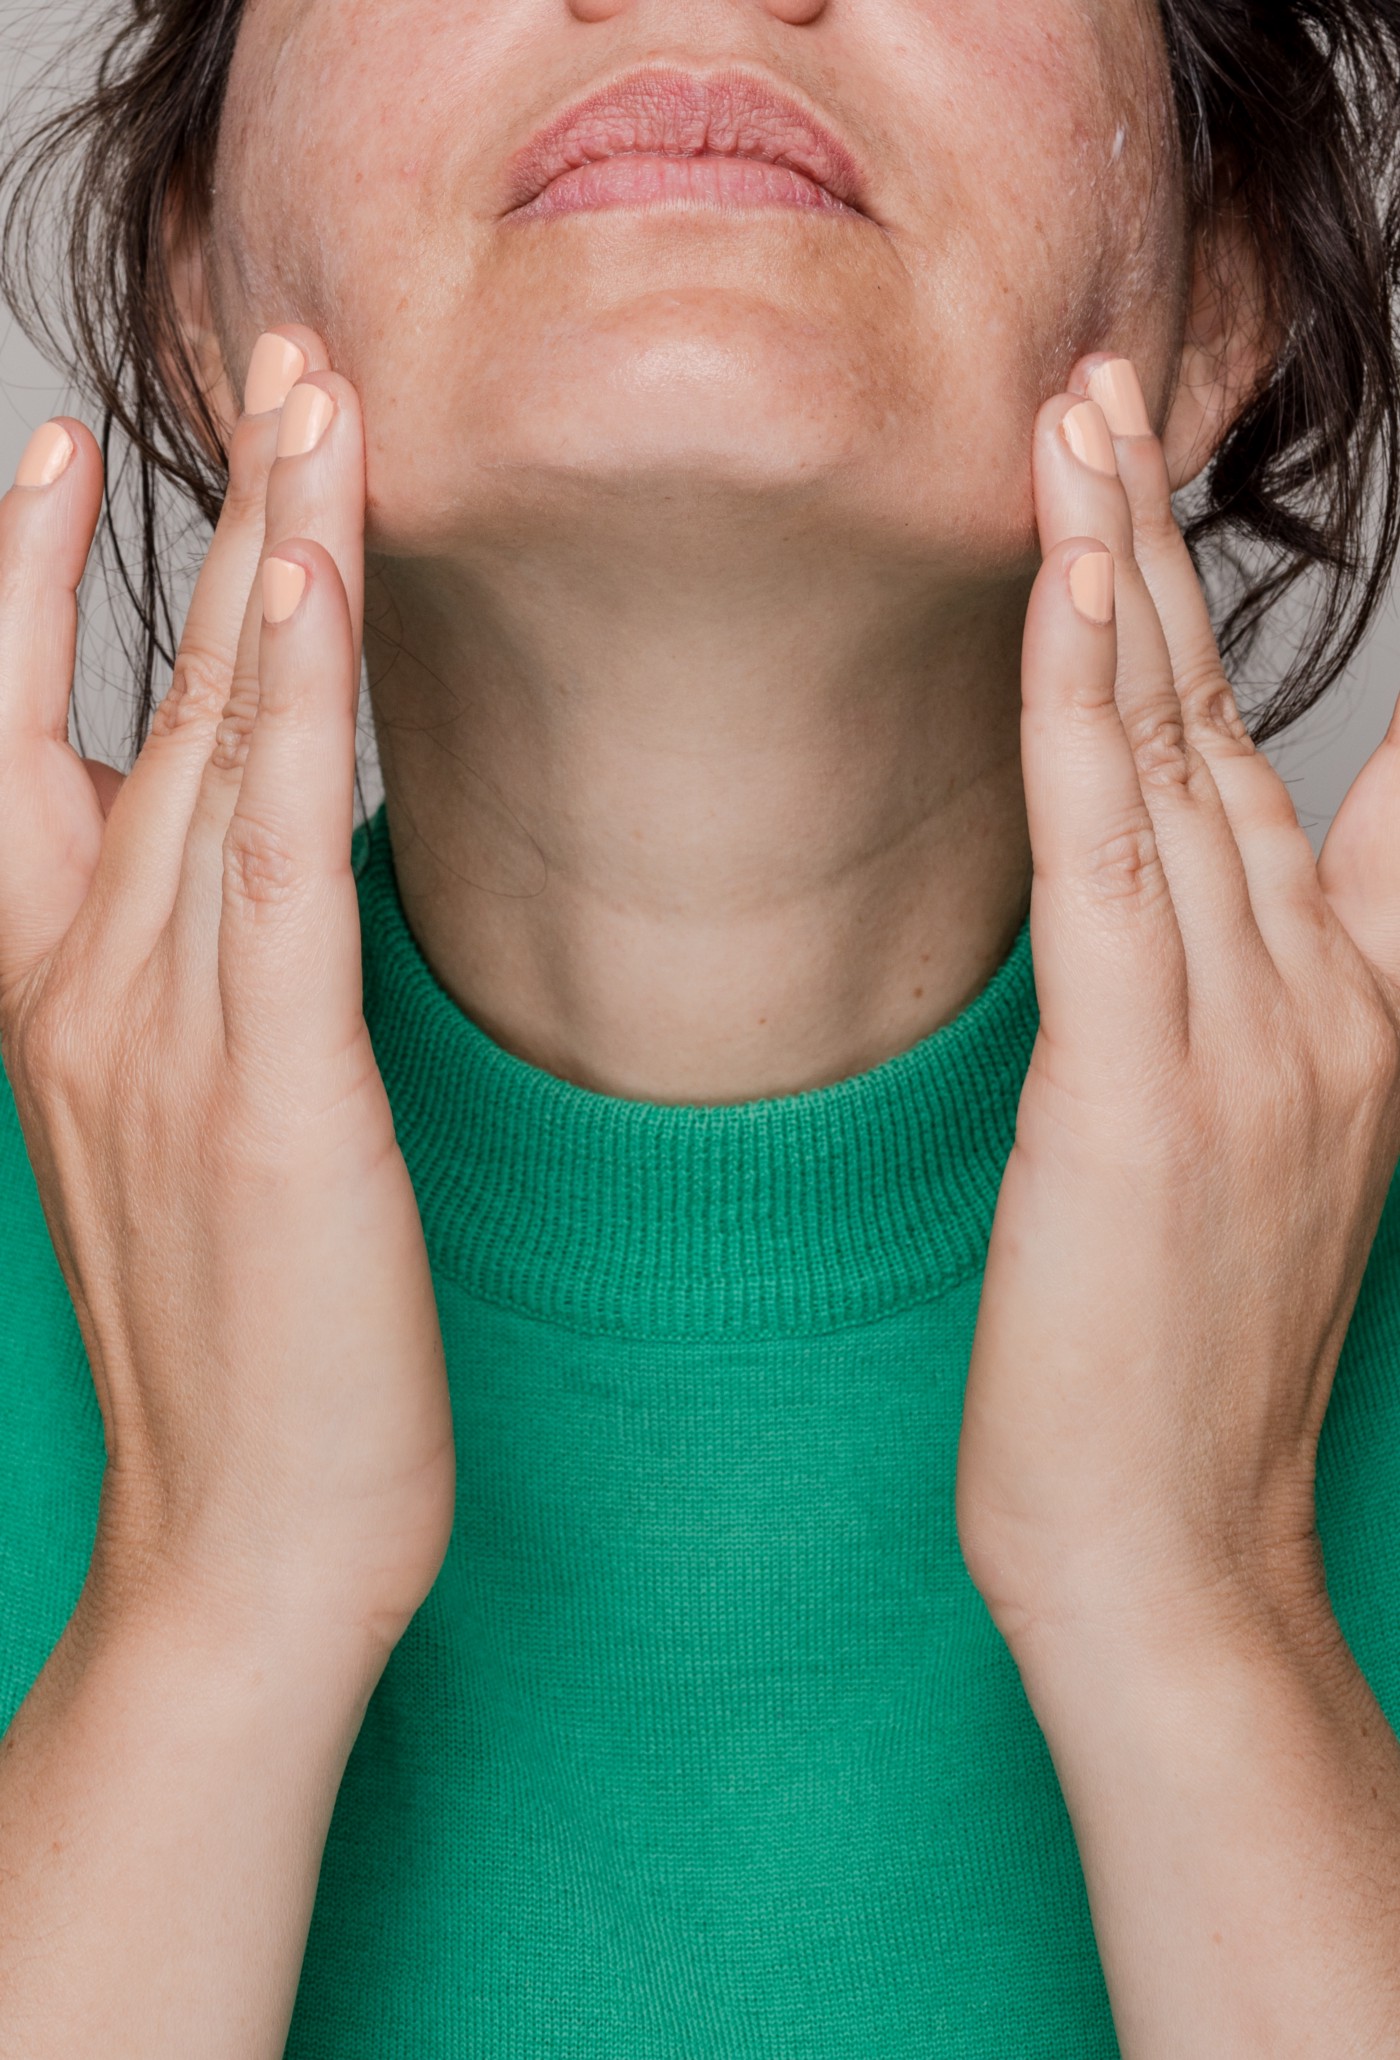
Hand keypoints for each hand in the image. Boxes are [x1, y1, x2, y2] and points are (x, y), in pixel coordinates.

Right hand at [0, 328, 453, 1672]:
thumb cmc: (233, 1348)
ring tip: (311, 397)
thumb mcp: (174, 1141)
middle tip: (265, 355)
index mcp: (55, 1003)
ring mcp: (166, 1041)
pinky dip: (293, 715)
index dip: (31, 591)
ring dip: (269, 558)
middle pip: (147, 704)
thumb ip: (185, 996)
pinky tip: (313, 586)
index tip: (59, 450)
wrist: (241, 1546)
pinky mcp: (273, 1100)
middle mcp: (87, 994)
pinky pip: (275, 870)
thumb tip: (239, 875)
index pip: (31, 748)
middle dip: (206, 515)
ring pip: (218, 752)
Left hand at [955, 354, 1399, 1660]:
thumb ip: (1234, 1026)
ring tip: (1070, 424)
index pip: (1285, 785)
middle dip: (1153, 561)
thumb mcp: (1245, 1178)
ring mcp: (1243, 1045)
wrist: (1167, 1560)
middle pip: (1223, 737)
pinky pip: (1107, 857)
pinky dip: (1083, 710)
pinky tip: (1063, 589)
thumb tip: (1170, 921)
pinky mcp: (1139, 1092)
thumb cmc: (1170, 1380)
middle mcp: (1317, 1012)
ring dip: (1115, 579)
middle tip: (1096, 401)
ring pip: (1171, 764)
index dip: (1217, 642)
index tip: (1145, 510)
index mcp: (1348, 1028)